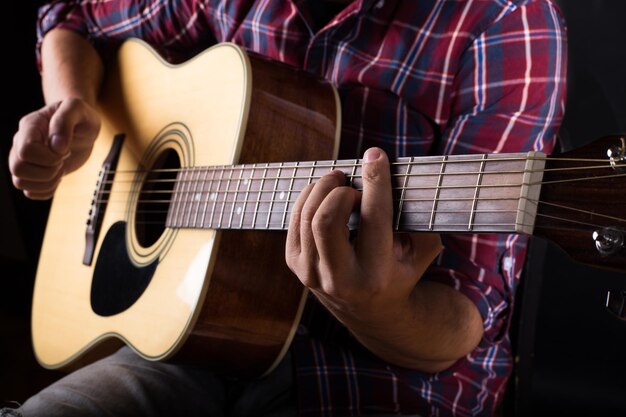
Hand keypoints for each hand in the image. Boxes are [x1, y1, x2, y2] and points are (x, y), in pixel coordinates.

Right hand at [9, 98, 100, 199]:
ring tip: (60, 168)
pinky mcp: (34, 175)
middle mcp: (20, 143)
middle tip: (62, 160)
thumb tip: (57, 145)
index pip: (26, 150)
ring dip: (47, 181)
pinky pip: (31, 193)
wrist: (84, 128)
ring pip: (20, 183)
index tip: (64, 149)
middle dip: (47, 170)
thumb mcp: (78, 109)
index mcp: (30, 126)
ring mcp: (25, 160)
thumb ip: (65, 120)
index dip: (48, 156)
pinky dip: (47, 190)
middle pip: (17, 168)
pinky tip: (58, 177)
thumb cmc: (81, 116)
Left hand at [286, 148, 441, 323]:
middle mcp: (341, 280)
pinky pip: (295, 219)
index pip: (373, 219)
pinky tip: (324, 195)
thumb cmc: (400, 272)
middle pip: (327, 219)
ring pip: (307, 216)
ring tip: (338, 183)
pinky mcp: (295, 265)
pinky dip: (309, 197)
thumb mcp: (421, 252)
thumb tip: (401, 177)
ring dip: (323, 189)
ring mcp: (312, 274)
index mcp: (377, 276)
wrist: (370, 312)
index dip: (375, 181)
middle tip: (350, 182)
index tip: (375, 155)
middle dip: (339, 190)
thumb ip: (420, 220)